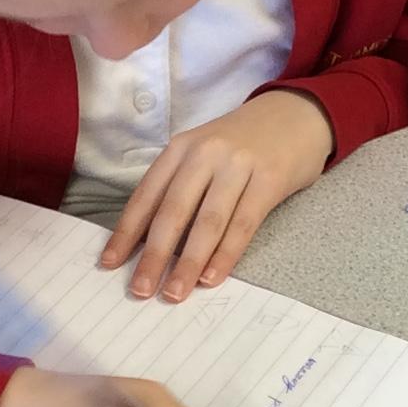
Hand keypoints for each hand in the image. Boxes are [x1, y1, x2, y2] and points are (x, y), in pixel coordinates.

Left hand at [100, 90, 335, 302]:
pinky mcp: (269, 179)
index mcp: (180, 148)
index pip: (147, 196)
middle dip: (154, 255)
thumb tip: (151, 242)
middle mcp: (205, 154)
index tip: (110, 264)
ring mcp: (238, 165)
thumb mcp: (203, 152)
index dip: (126, 232)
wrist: (297, 114)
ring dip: (188, 263)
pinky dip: (226, 254)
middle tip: (140, 290)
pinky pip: (243, 224)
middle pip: (173, 211)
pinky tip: (212, 276)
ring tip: (175, 293)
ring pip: (207, 222)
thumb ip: (180, 186)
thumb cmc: (243, 143)